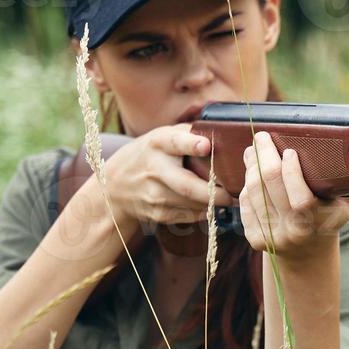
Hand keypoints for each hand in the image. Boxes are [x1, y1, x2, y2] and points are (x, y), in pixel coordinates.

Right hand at [90, 123, 233, 235]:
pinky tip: (209, 206)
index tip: (206, 145)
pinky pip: (188, 216)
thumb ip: (188, 133)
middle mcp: (155, 169)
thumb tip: (223, 133)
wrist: (116, 185)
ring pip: (191, 204)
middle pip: (186, 185)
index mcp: (158, 144)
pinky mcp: (158, 213)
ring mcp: (154, 194)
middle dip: (212, 192)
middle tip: (231, 194)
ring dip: (212, 204)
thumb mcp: (162, 137)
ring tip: (227, 199)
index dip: (191, 144)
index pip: (175, 142)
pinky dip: (203, 212)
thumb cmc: (151, 155)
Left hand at [240, 130, 348, 259]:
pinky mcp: (255, 238)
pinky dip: (247, 185)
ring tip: (254, 150)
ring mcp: (271, 237)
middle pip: (270, 187)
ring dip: (251, 167)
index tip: (289, 150)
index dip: (291, 172)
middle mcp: (292, 232)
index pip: (300, 198)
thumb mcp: (344, 209)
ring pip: (254, 192)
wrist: (306, 253)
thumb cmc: (327, 219)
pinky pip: (246, 204)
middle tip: (263, 137)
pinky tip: (251, 172)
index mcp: (314, 224)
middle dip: (264, 156)